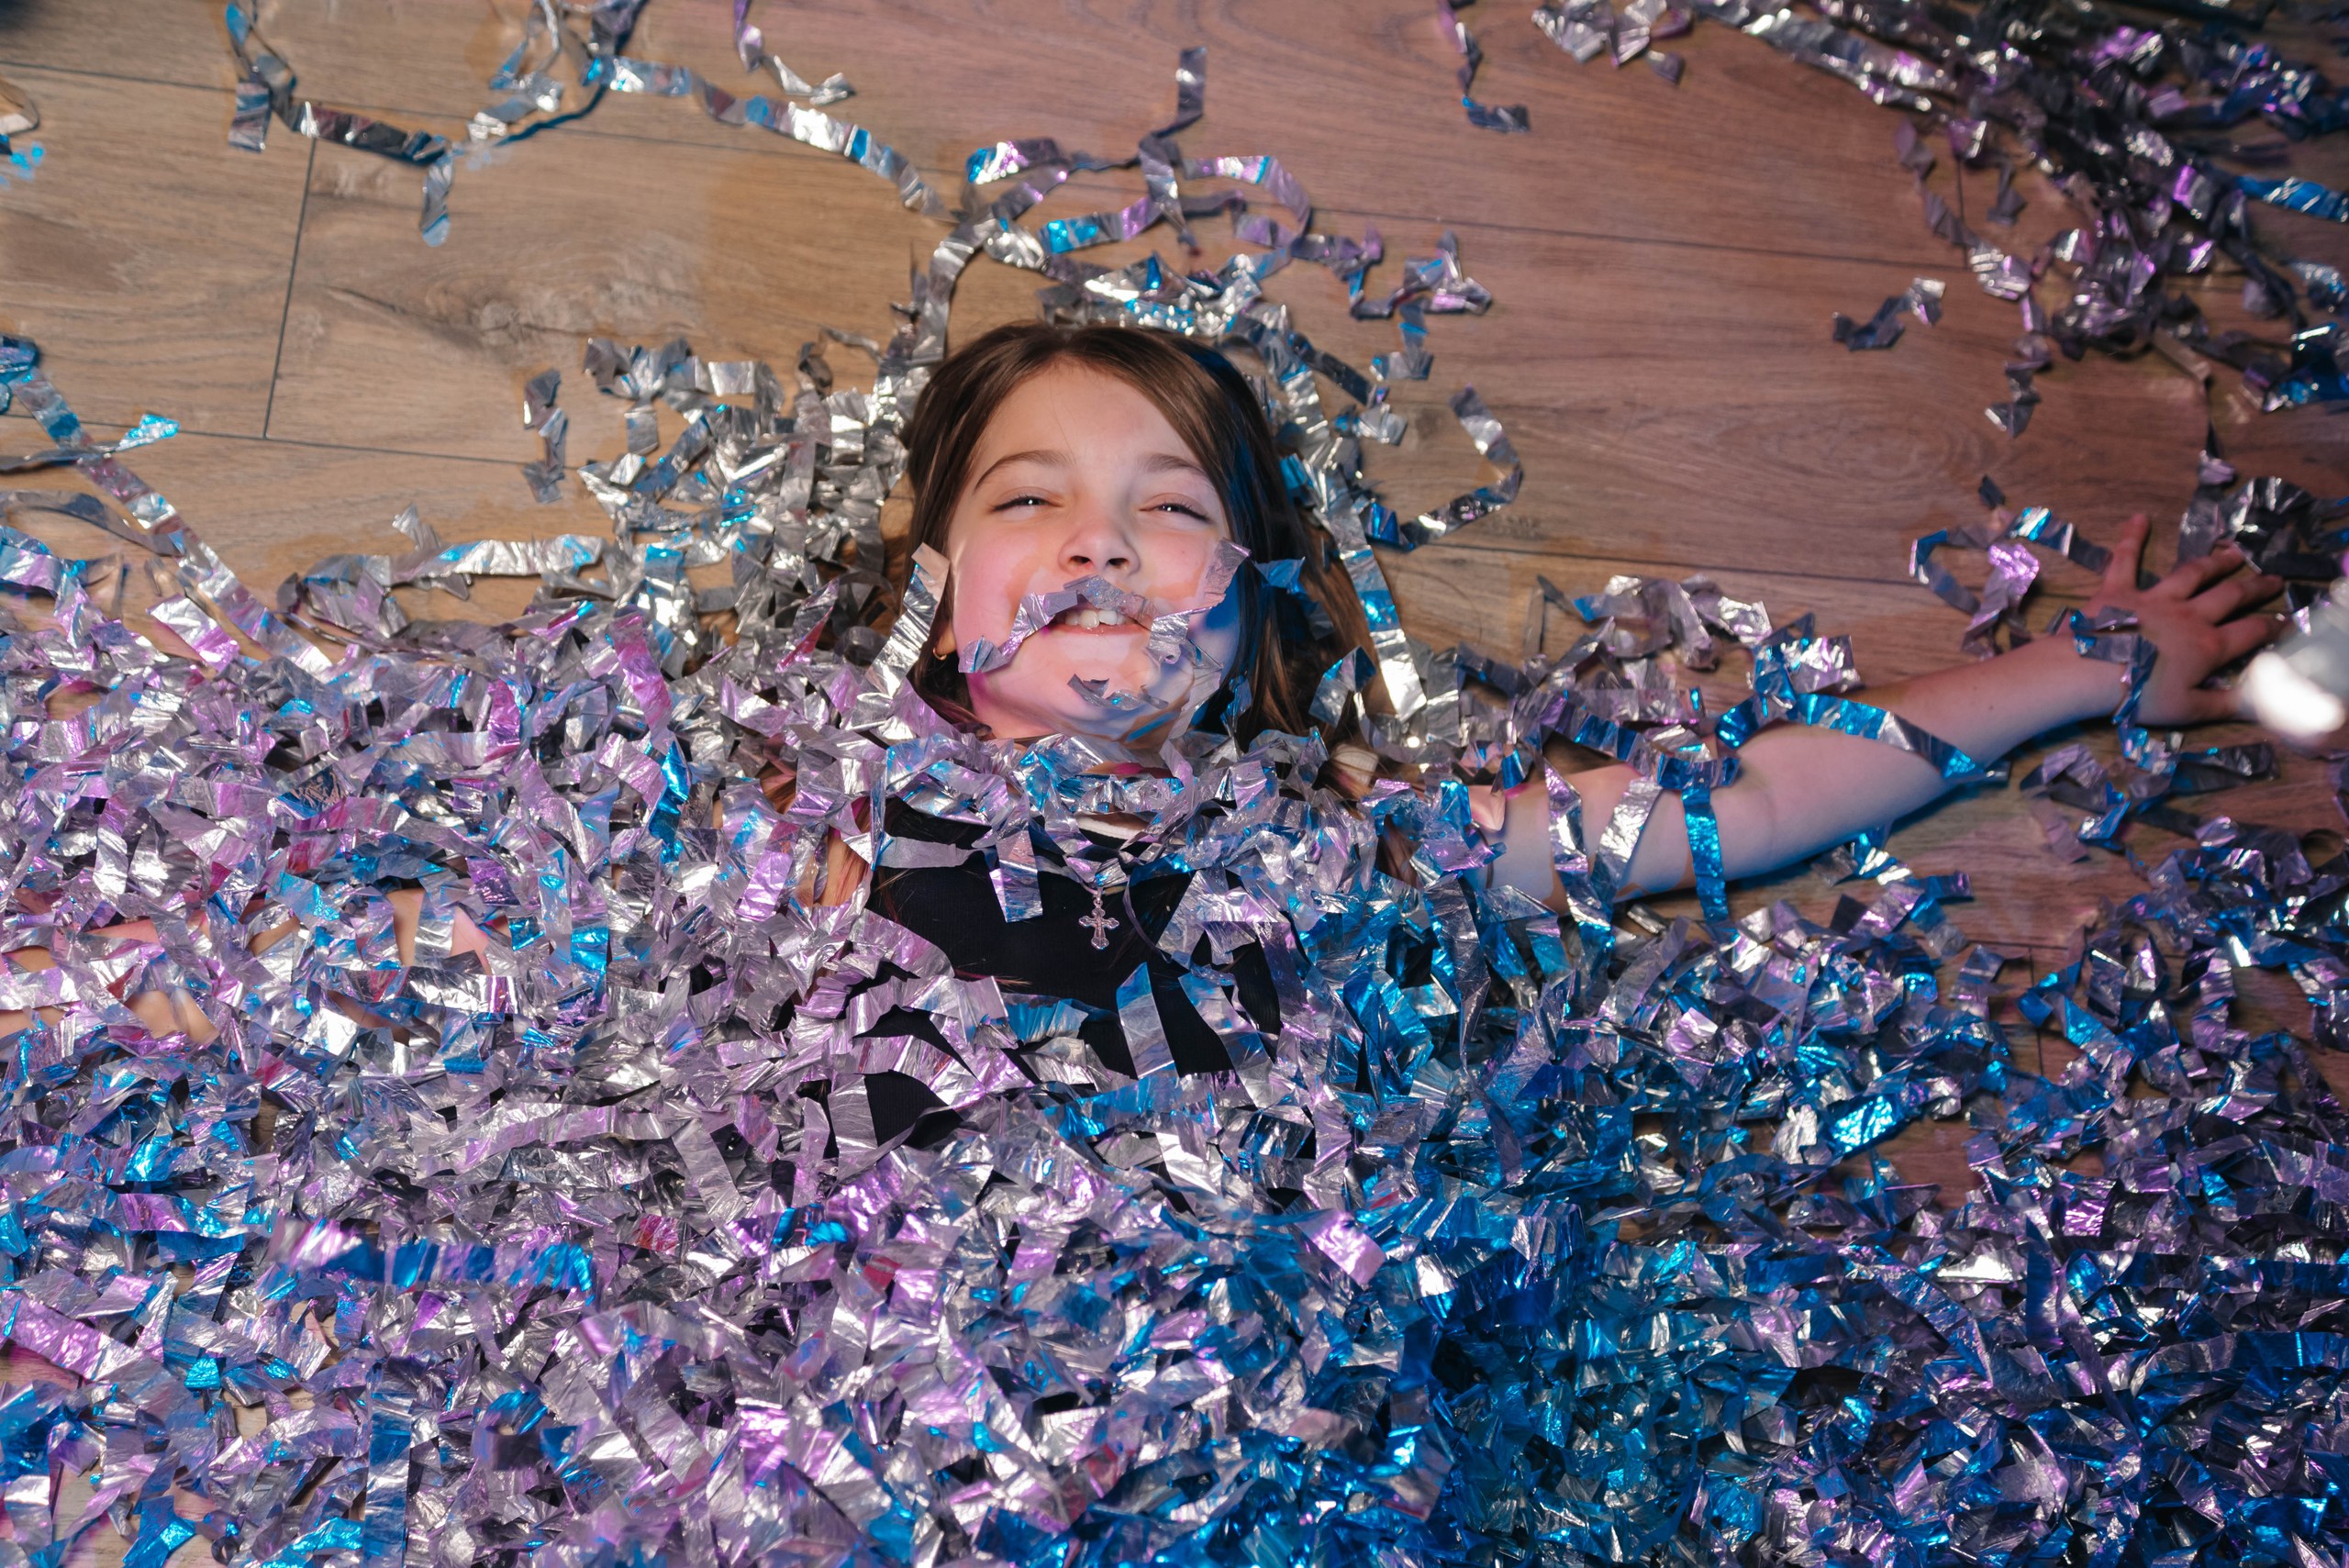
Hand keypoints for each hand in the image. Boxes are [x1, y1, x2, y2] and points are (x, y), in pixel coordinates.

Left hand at [2081, 513, 2284, 726]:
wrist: (2088, 674)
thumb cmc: (2138, 696)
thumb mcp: (2188, 710)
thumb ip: (2225, 704)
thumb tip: (2258, 704)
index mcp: (2207, 646)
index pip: (2251, 633)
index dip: (2272, 627)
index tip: (2287, 621)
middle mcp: (2188, 616)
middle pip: (2230, 596)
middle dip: (2255, 587)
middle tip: (2274, 579)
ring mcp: (2154, 599)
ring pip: (2192, 574)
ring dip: (2215, 562)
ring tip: (2233, 553)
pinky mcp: (2118, 591)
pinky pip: (2125, 561)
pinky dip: (2131, 538)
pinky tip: (2139, 518)